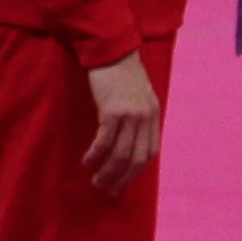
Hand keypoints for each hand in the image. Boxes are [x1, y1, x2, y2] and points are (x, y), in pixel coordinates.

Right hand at [81, 52, 164, 192]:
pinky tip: (87, 162)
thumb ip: (138, 115)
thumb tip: (129, 138)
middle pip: (137, 157)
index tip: (123, 182)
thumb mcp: (138, 94)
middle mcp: (146, 117)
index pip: (150, 151)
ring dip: (108, 172)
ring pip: (121, 153)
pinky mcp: (112, 110)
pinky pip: (105, 140)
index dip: (137, 170)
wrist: (111, 49)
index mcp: (154, 115)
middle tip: (109, 191)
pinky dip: (96, 155)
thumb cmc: (120, 71)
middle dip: (123, 178)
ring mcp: (130, 114)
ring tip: (96, 182)